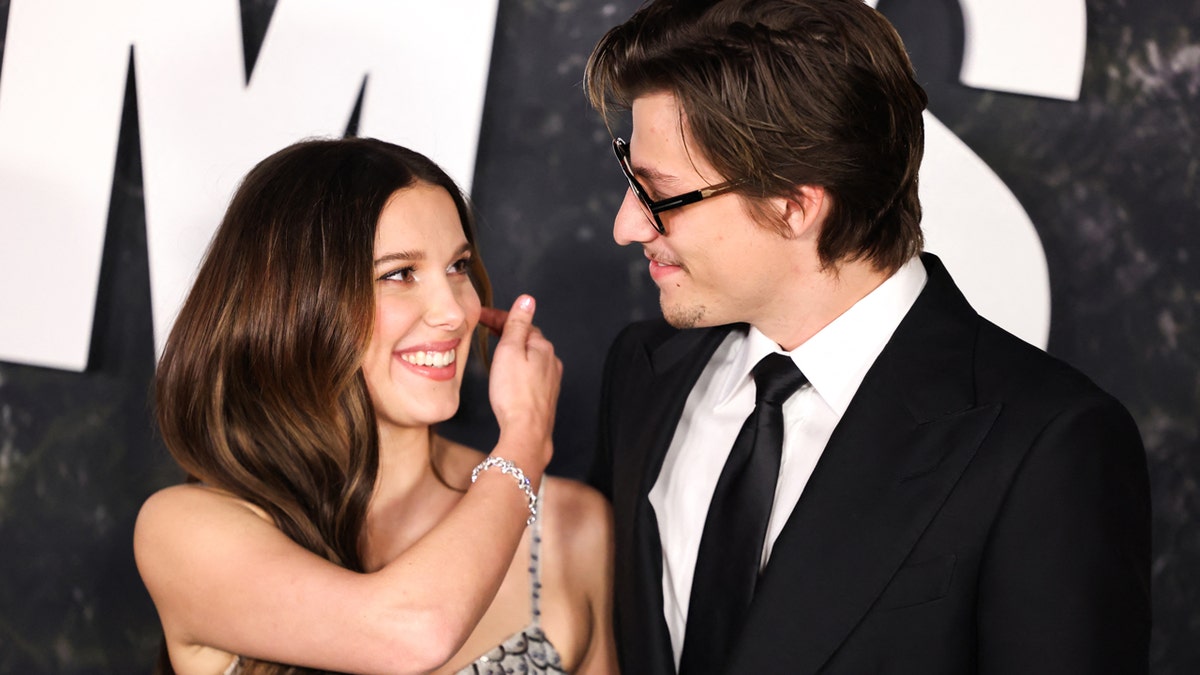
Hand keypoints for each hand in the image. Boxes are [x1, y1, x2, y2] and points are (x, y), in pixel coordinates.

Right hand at [484, 295, 560, 477]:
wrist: (527, 431)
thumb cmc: (514, 393)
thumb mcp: (510, 351)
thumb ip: (517, 324)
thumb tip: (527, 300)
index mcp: (542, 346)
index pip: (521, 323)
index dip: (499, 317)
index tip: (481, 315)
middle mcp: (551, 361)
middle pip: (528, 339)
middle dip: (508, 331)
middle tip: (486, 328)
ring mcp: (551, 380)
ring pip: (532, 357)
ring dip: (515, 349)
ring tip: (497, 348)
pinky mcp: (546, 397)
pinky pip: (533, 374)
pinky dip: (521, 367)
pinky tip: (512, 375)